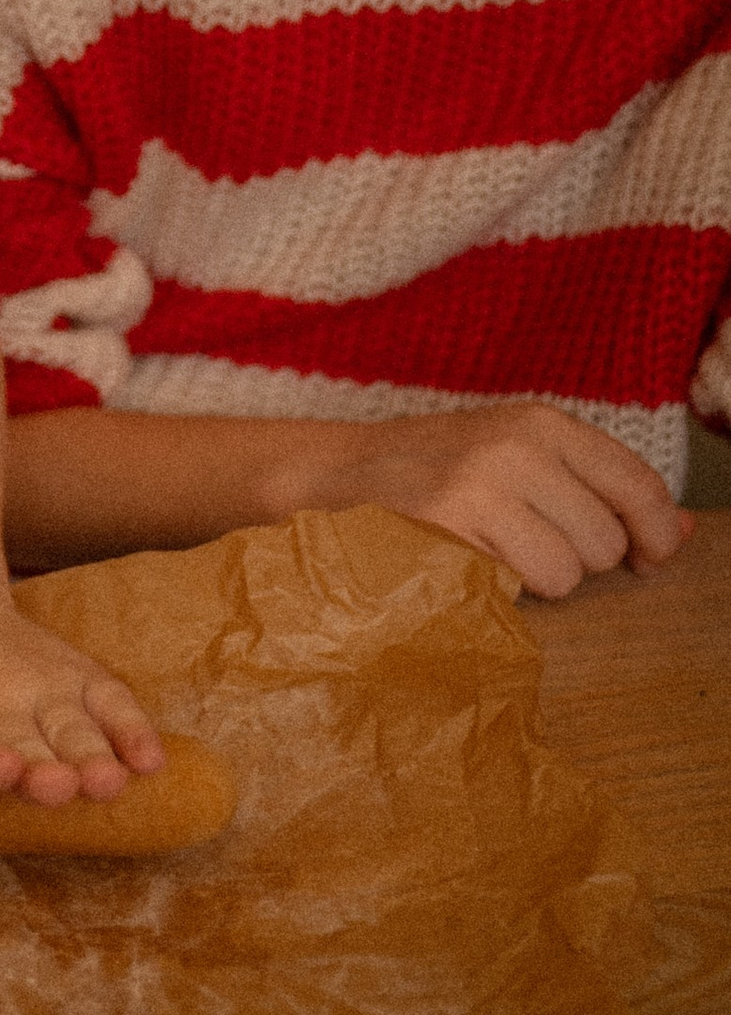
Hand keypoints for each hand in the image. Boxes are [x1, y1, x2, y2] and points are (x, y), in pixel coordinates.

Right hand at [316, 402, 690, 600]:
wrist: (329, 476)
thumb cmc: (434, 470)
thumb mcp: (519, 455)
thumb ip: (599, 487)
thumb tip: (684, 531)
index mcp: (540, 424)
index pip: (638, 485)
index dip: (656, 534)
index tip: (647, 557)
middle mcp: (514, 450)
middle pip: (605, 542)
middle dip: (578, 559)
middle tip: (527, 543)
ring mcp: (474, 492)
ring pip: (564, 575)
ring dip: (536, 582)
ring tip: (490, 553)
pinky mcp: (441, 536)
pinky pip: (511, 591)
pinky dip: (492, 590)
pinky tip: (460, 564)